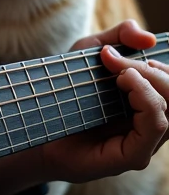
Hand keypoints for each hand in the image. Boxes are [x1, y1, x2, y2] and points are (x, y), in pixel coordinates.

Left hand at [40, 20, 168, 183]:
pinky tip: (125, 84)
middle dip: (152, 70)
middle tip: (117, 62)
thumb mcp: (89, 51)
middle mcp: (150, 125)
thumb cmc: (65, 89)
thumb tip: (149, 38)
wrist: (37, 121)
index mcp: (146, 103)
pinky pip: (156, 127)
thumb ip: (119, 37)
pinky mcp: (132, 157)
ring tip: (121, 73)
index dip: (159, 65)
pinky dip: (146, 99)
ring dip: (148, 81)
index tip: (132, 50)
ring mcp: (144, 143)